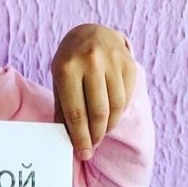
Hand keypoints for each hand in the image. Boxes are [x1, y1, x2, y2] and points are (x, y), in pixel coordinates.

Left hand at [51, 24, 136, 160]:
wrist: (91, 33)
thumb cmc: (70, 62)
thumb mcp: (59, 80)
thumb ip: (62, 108)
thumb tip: (65, 139)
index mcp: (67, 69)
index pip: (76, 113)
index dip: (80, 137)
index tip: (83, 153)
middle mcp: (90, 63)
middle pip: (98, 112)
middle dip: (96, 135)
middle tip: (92, 147)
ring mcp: (112, 62)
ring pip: (115, 107)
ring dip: (108, 126)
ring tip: (100, 133)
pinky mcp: (128, 64)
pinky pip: (127, 97)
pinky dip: (119, 113)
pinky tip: (110, 118)